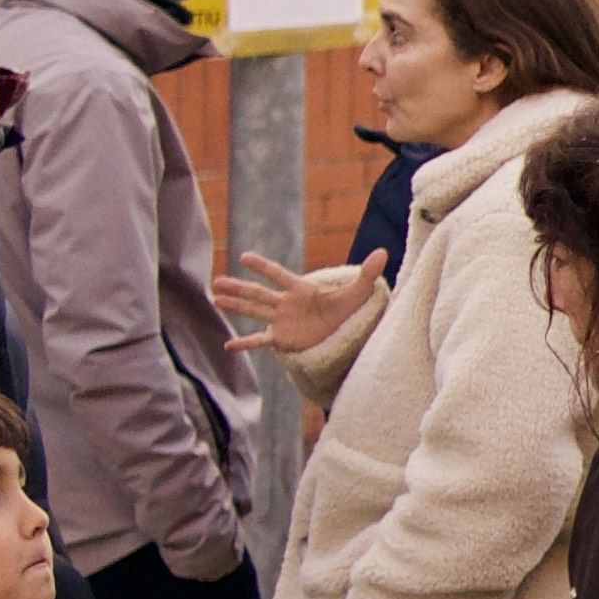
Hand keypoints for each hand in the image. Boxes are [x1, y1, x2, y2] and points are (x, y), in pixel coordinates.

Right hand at [218, 246, 389, 354]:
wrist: (346, 334)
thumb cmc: (350, 311)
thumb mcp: (359, 293)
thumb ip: (368, 273)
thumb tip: (384, 252)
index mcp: (302, 290)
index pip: (279, 275)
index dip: (263, 267)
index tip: (244, 257)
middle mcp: (287, 304)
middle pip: (259, 293)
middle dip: (239, 287)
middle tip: (217, 281)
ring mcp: (282, 321)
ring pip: (254, 311)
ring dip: (235, 306)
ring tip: (215, 299)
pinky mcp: (282, 339)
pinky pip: (260, 341)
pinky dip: (244, 343)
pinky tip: (227, 346)